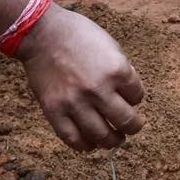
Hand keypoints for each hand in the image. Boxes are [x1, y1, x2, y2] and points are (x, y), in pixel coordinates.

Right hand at [16, 2, 144, 151]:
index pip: (137, 96)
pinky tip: (90, 143)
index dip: (135, 98)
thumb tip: (129, 95)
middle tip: (131, 127)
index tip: (129, 98)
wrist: (42, 33)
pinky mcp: (55, 111)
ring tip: (113, 139)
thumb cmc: (78, 35)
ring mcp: (76, 103)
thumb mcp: (110, 45)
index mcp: (116, 70)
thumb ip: (121, 71)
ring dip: (112, 141)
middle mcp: (98, 89)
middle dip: (133, 127)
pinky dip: (84, 145)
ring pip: (102, 136)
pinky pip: (73, 139)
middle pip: (125, 121)